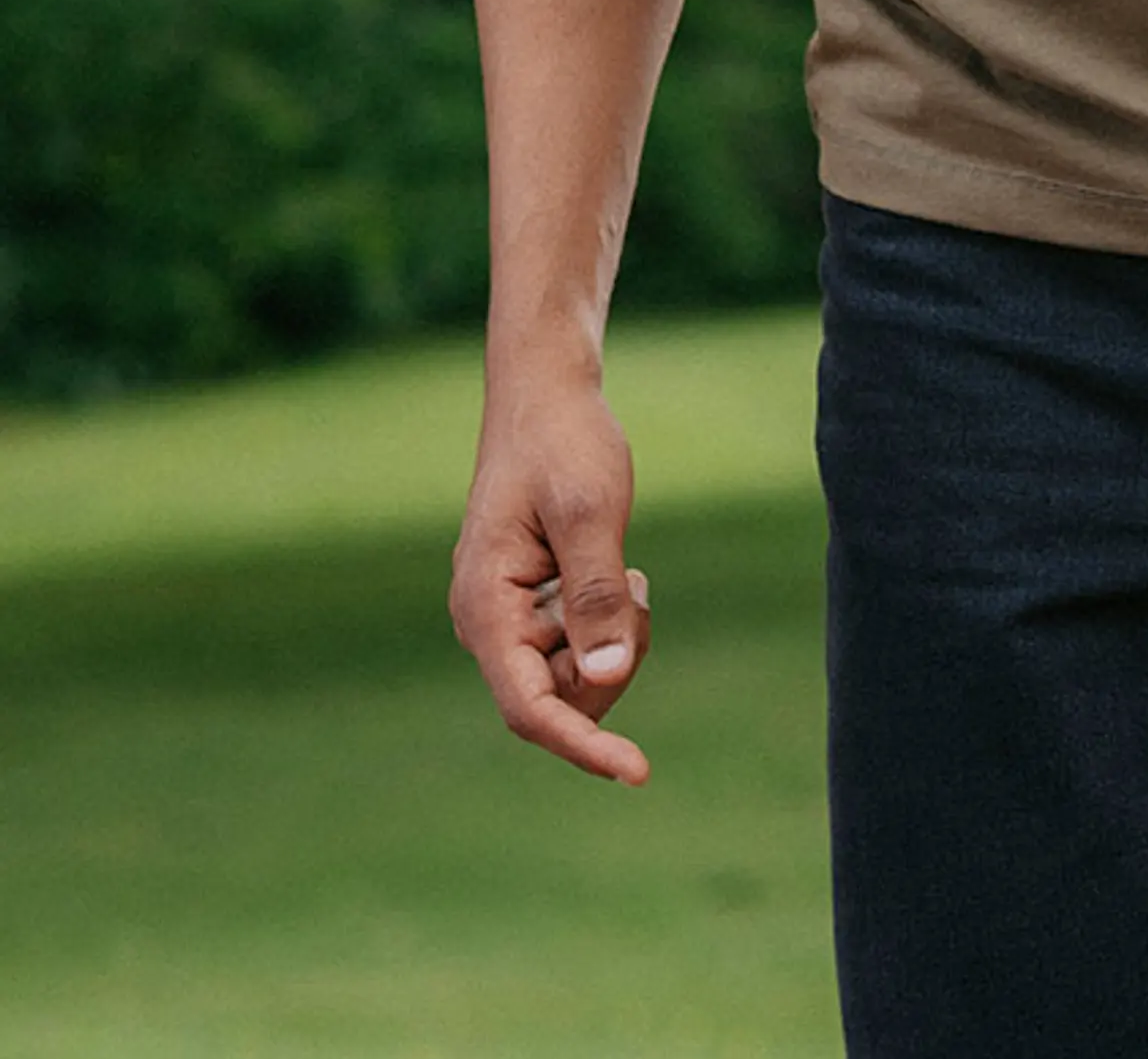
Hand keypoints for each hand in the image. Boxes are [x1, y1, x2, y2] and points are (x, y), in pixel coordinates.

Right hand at [452, 367, 656, 784]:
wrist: (547, 398)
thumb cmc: (565, 446)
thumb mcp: (590, 514)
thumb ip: (595, 597)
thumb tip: (604, 679)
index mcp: (486, 610)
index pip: (530, 709)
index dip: (583, 746)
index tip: (639, 772)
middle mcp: (490, 625)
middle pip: (562, 698)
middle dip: (612, 662)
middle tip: (635, 586)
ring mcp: (511, 618)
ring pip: (578, 676)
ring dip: (615, 640)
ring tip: (625, 570)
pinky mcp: (537, 606)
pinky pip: (582, 645)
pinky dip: (611, 620)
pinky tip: (616, 568)